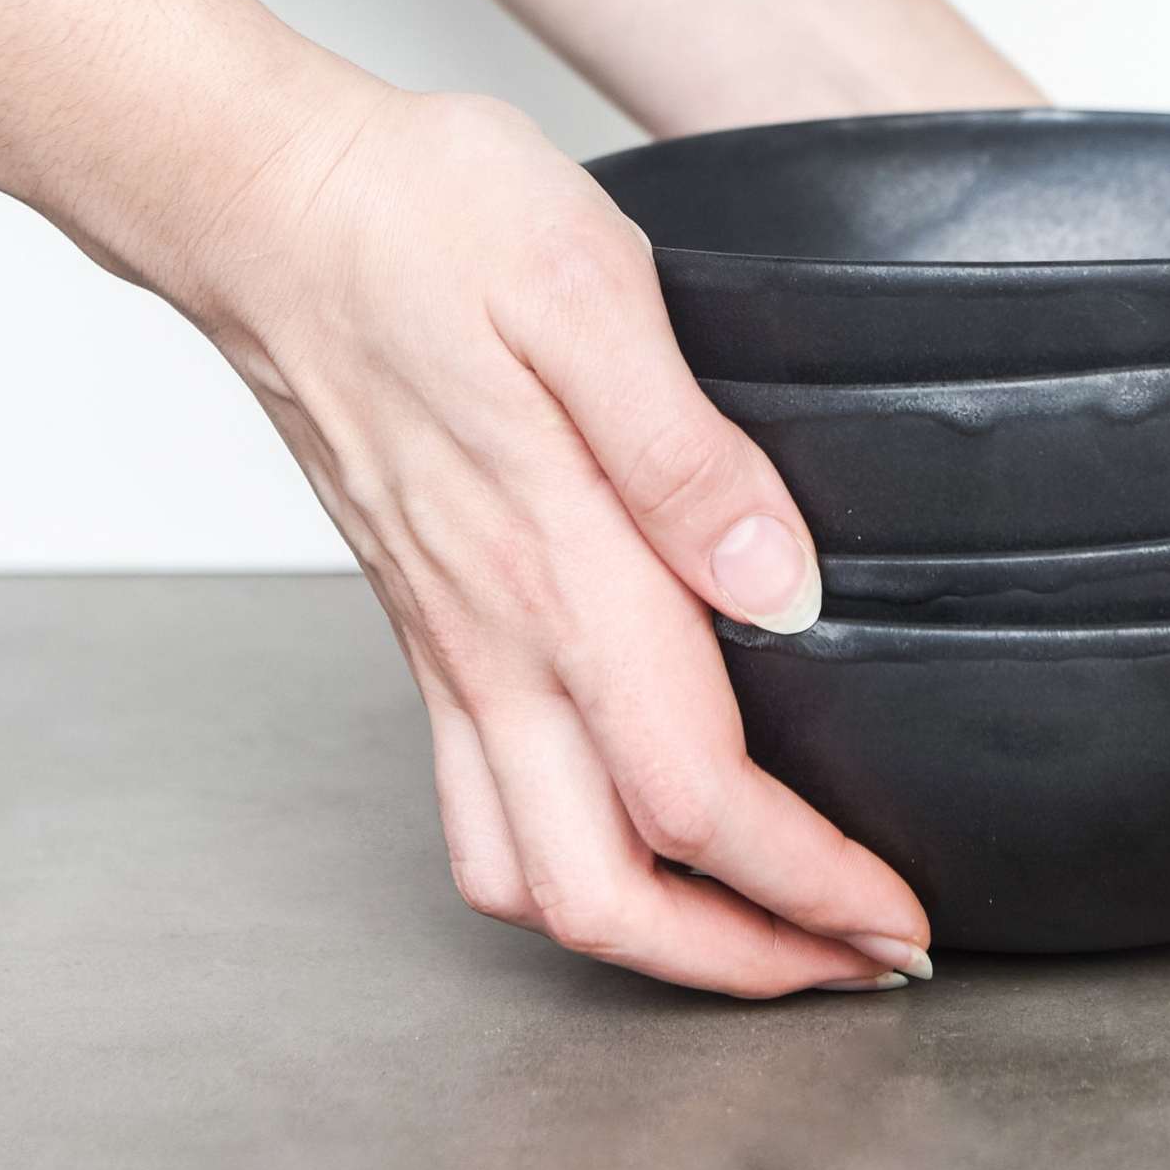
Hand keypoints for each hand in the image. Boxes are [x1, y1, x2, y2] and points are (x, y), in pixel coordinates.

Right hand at [196, 81, 932, 996]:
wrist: (272, 206)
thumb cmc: (424, 221)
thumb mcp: (586, 289)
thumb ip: (687, 455)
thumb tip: (785, 588)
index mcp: (554, 568)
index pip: (694, 795)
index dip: (807, 886)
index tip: (896, 920)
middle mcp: (492, 638)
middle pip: (605, 892)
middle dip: (742, 961)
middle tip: (857, 964)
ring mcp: (447, 644)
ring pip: (530, 876)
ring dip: (651, 936)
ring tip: (761, 932)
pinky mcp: (423, 624)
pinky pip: (478, 808)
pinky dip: (564, 872)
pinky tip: (629, 832)